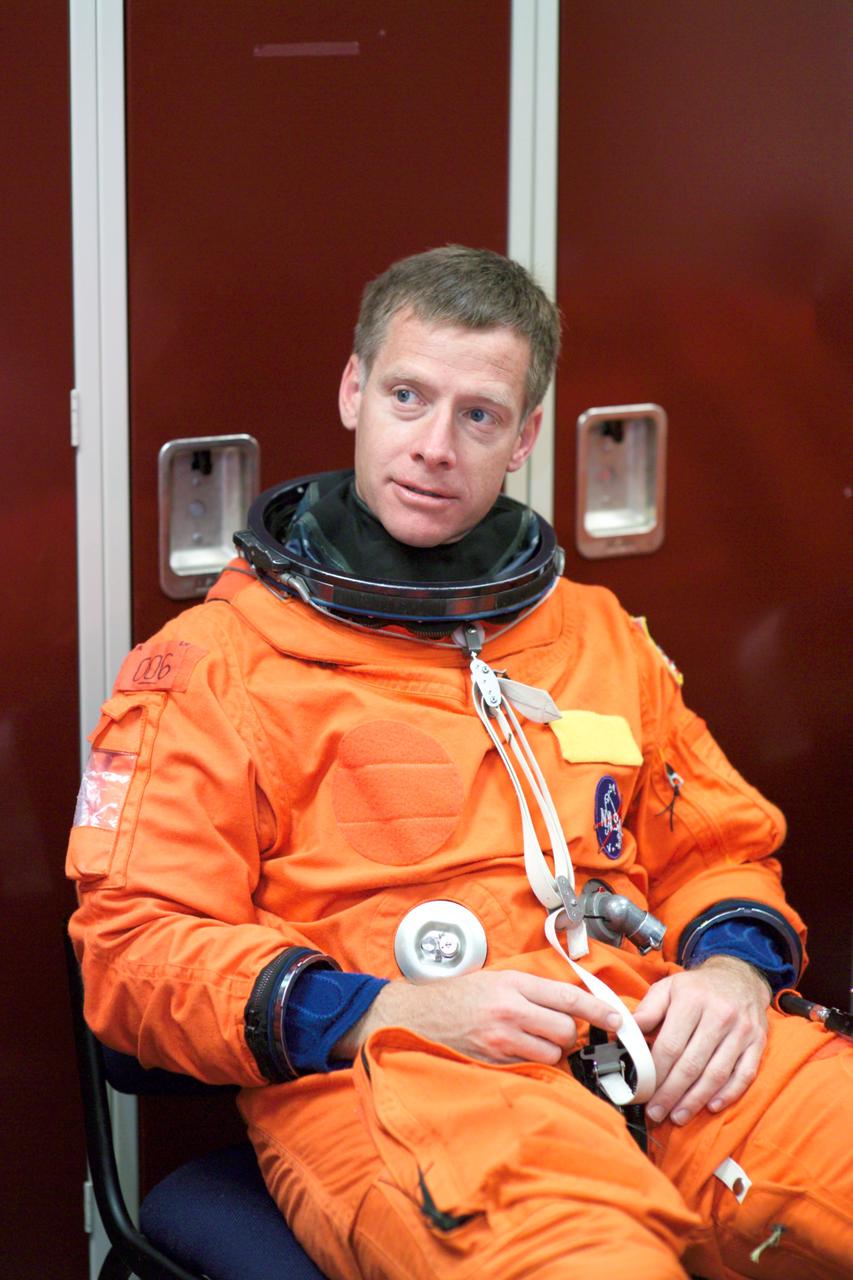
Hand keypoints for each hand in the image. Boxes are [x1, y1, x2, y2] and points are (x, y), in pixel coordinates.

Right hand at [333, 969, 622, 1065]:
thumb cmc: (458, 995)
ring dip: (551, 1051)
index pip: (567, 995)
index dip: (598, 1009)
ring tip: (531, 1041)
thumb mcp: (496, 979)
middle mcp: (509, 1010)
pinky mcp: (492, 1062)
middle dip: (567, 1034)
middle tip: (554, 1030)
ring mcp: (501, 1039)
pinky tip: (518, 1054)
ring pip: (551, 1053)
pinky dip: (531, 1064)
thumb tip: (571, 1003)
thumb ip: (532, 990)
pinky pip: (529, 1068)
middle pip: (565, 1030)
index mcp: (513, 983)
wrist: (415, 1014)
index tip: (618, 1019)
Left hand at [633, 955, 770, 1125]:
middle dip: (671, 1093)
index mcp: (692, 1000)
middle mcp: (720, 1014)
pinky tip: (711, 1106)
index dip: (656, 1072)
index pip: (671, 1045)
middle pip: (692, 1064)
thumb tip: (627, 1031)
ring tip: (678, 1116)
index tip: (643, 1091)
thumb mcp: (668, 988)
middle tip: (656, 1113)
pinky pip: (744, 1074)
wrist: (739, 976)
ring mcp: (742, 1030)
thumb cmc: (697, 987)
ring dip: (696, 1100)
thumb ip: (648, 1010)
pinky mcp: (758, 1042)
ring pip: (717, 1074)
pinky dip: (728, 1094)